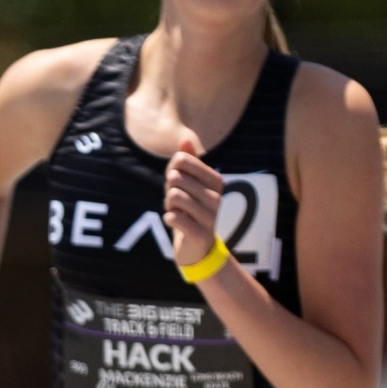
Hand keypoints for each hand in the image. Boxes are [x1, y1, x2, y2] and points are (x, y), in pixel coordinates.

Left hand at [164, 132, 225, 268]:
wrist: (198, 247)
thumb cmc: (190, 210)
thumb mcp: (187, 184)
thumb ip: (186, 162)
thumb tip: (185, 139)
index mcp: (216, 181)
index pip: (182, 161)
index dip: (171, 171)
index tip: (177, 184)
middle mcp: (218, 197)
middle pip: (175, 178)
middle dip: (169, 190)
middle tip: (176, 201)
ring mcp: (211, 216)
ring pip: (174, 196)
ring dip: (168, 205)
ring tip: (177, 212)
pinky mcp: (200, 234)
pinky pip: (174, 217)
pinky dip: (169, 218)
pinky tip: (175, 222)